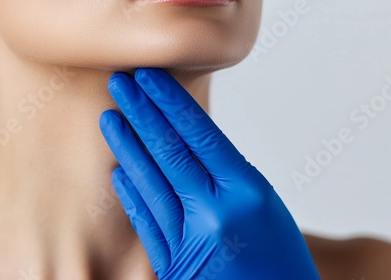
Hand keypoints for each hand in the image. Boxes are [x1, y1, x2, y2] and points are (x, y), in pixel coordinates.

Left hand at [99, 68, 319, 279]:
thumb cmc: (280, 258)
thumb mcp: (264, 206)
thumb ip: (227, 176)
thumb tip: (188, 142)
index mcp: (248, 192)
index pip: (200, 134)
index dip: (170, 102)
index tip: (149, 77)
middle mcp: (216, 213)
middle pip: (170, 152)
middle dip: (142, 113)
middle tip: (120, 82)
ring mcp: (191, 241)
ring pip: (151, 183)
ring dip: (127, 148)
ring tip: (110, 119)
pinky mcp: (173, 267)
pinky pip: (147, 222)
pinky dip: (132, 194)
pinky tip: (118, 172)